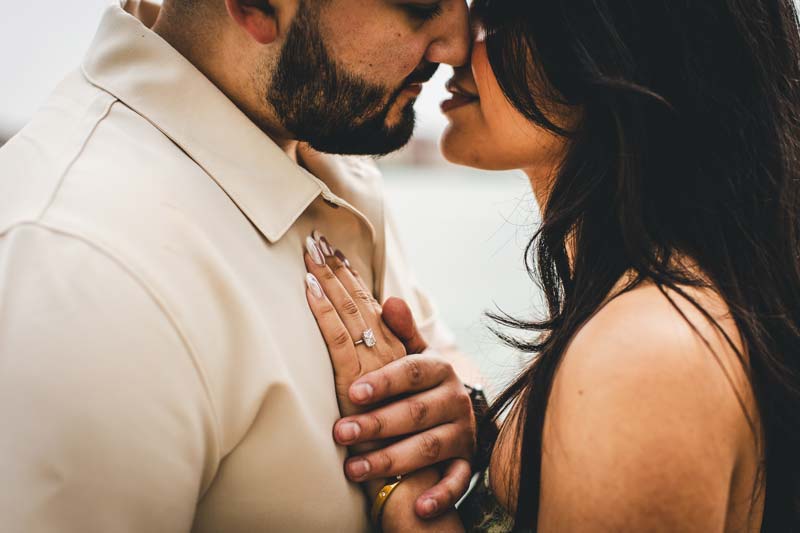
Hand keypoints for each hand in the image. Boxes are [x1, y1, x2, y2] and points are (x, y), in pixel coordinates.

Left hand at [303, 233, 475, 517]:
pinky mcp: (466, 464)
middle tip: (341, 434)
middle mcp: (454, 400)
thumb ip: (400, 332)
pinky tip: (420, 509)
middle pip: (415, 412)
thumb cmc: (422, 385)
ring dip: (393, 461)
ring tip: (354, 470)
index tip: (353, 392)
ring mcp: (462, 434)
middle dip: (377, 424)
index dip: (384, 382)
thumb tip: (388, 300)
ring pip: (429, 449)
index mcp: (439, 369)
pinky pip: (459, 482)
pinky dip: (442, 496)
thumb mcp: (415, 356)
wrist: (458, 416)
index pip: (411, 372)